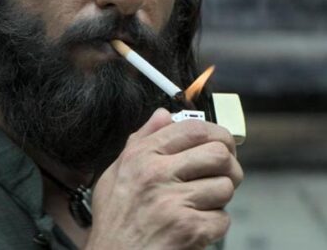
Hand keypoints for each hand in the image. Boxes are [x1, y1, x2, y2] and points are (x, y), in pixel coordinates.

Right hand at [85, 108, 243, 249]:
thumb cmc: (115, 219)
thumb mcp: (115, 172)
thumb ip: (139, 140)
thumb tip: (162, 116)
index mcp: (140, 156)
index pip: (193, 129)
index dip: (217, 134)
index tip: (222, 143)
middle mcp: (156, 174)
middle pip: (218, 154)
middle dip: (228, 166)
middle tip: (221, 175)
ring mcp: (173, 201)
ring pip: (225, 187)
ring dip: (219, 199)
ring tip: (200, 205)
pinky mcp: (189, 228)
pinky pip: (223, 219)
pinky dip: (214, 225)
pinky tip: (194, 226)